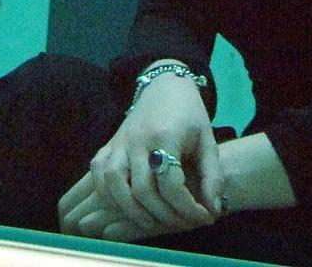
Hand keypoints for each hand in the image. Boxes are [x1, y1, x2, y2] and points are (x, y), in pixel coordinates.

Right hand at [57, 74, 226, 241]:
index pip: (170, 183)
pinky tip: (127, 206)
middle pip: (142, 189)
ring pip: (113, 184)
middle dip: (164, 215)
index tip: (205, 217)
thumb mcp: (208, 141)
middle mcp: (137, 140)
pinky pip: (98, 174)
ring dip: (131, 211)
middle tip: (183, 224)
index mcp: (164, 136)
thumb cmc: (189, 115)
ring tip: (153, 222)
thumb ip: (213, 177)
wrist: (163, 86)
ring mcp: (118, 142)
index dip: (188, 207)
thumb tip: (212, 211)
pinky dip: (108, 195)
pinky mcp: (107, 145)